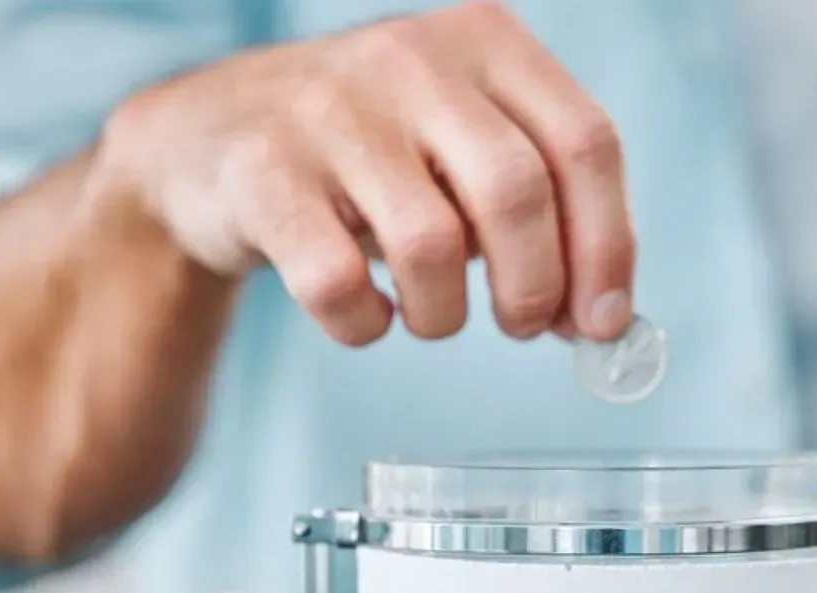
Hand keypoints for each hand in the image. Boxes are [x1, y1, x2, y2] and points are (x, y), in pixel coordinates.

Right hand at [94, 0, 635, 346]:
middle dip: (534, 288)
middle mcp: (411, 58)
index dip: (607, 246)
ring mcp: (329, 109)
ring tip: (428, 313)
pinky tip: (364, 313)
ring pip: (431, 247)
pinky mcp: (261, 172)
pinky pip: (338, 283)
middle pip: (516, 193)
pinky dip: (363, 325)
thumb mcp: (463, 151)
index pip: (585, 143)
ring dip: (444, 314)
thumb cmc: (369, 157)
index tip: (604, 320)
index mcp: (484, 41)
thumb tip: (602, 318)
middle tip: (521, 327)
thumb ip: (541, 213)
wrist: (209, 141)